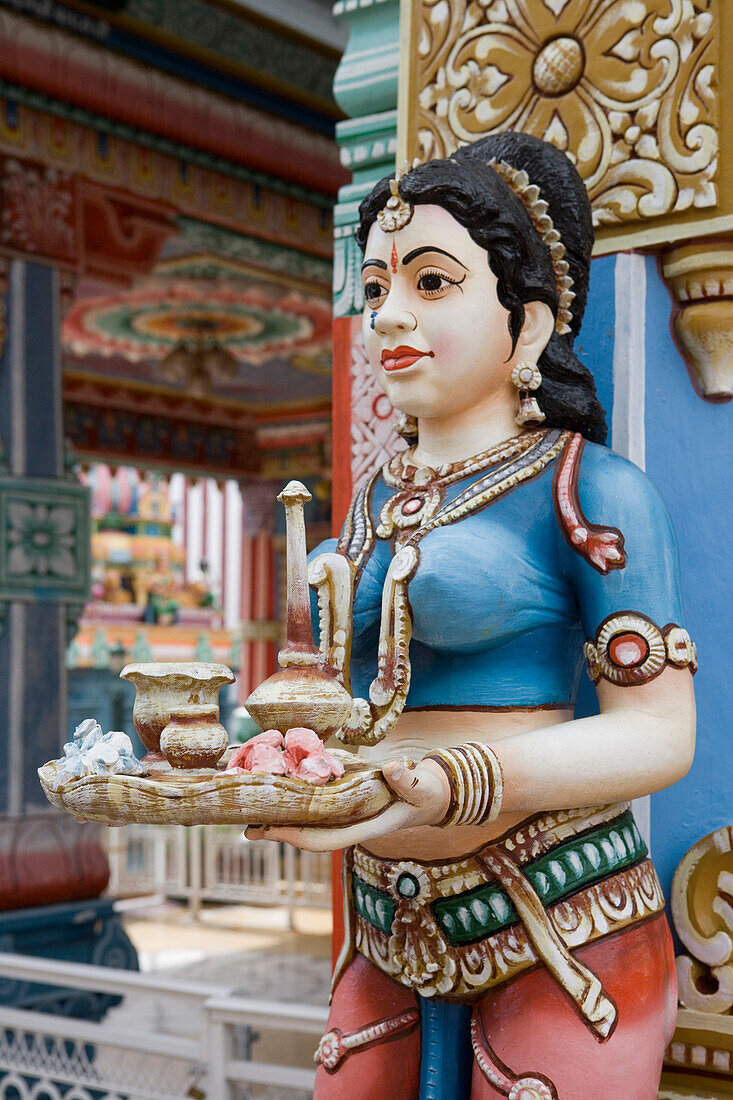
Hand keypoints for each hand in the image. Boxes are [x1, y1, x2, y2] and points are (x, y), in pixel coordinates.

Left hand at [244, 757, 450, 851]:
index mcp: (365, 828)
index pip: (323, 839)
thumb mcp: (423, 787)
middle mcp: (351, 826)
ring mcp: (348, 816)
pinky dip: (298, 803)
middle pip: (308, 835)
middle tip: (245, 826)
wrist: (434, 794)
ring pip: (309, 823)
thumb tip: (394, 768)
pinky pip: (318, 808)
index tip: (268, 830)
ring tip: (252, 812)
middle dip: (278, 832)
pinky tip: (281, 792)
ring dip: (283, 819)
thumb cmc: (429, 794)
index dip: (295, 836)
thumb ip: (410, 780)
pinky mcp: (348, 804)